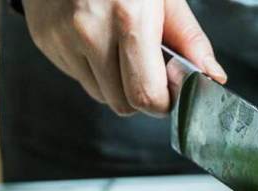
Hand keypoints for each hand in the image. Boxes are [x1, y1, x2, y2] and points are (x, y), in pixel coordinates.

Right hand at [22, 0, 226, 116]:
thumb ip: (191, 40)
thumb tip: (213, 78)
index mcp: (128, 18)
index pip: (146, 95)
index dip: (163, 103)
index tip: (170, 93)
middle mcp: (89, 30)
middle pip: (122, 104)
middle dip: (141, 96)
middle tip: (149, 72)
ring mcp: (61, 36)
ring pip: (99, 95)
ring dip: (116, 84)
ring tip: (121, 50)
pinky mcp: (44, 40)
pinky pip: (77, 77)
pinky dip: (92, 69)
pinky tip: (98, 40)